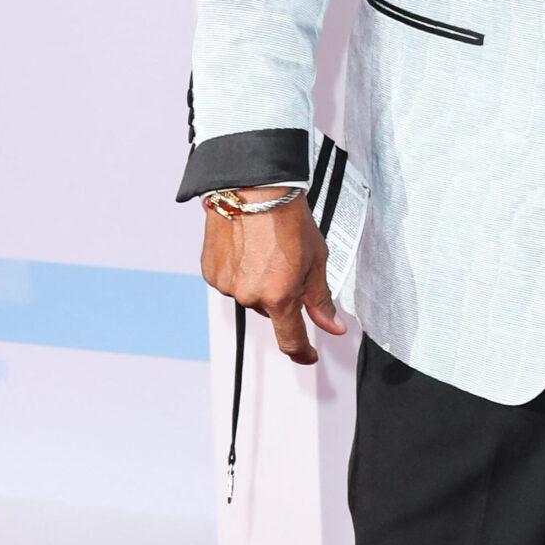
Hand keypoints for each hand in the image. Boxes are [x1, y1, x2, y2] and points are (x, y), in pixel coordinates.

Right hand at [199, 195, 345, 364]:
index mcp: (279, 296)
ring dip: (260, 284)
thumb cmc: (285, 218)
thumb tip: (333, 325)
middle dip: (282, 296)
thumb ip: (321, 300)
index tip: (307, 355)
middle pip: (271, 311)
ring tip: (267, 252)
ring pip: (250, 297)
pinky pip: (230, 283)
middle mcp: (250, 295)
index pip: (290, 339)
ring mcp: (227, 285)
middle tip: (288, 266)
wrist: (253, 189)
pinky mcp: (211, 272)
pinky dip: (240, 273)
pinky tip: (248, 251)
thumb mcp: (316, 261)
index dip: (302, 352)